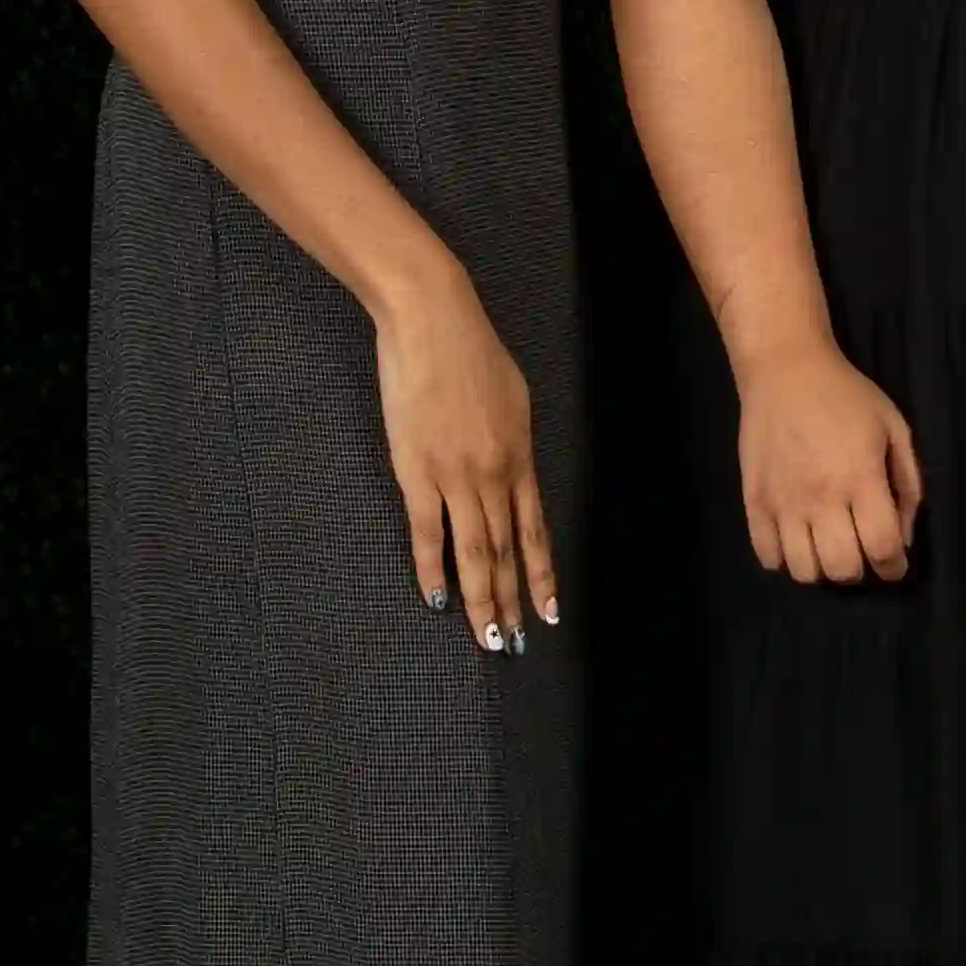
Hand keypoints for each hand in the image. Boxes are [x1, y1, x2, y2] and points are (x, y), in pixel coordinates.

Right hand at [382, 275, 573, 643]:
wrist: (433, 323)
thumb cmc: (474, 352)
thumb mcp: (514, 400)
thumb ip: (514, 444)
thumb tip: (514, 474)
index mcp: (520, 458)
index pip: (534, 531)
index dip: (540, 575)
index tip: (549, 611)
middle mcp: (494, 475)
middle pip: (505, 551)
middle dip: (511, 601)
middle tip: (515, 642)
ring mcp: (455, 477)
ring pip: (473, 553)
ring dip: (479, 599)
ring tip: (486, 636)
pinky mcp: (416, 471)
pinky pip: (426, 532)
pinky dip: (430, 569)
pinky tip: (435, 598)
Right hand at [723, 332, 915, 600]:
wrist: (785, 370)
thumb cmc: (846, 396)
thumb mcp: (894, 428)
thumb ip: (908, 484)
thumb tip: (904, 538)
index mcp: (861, 477)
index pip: (882, 547)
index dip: (894, 567)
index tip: (895, 564)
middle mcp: (821, 497)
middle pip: (843, 569)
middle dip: (860, 570)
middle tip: (861, 550)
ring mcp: (782, 503)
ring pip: (804, 571)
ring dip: (823, 568)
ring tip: (828, 546)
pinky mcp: (754, 502)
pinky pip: (768, 557)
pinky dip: (786, 560)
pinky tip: (797, 540)